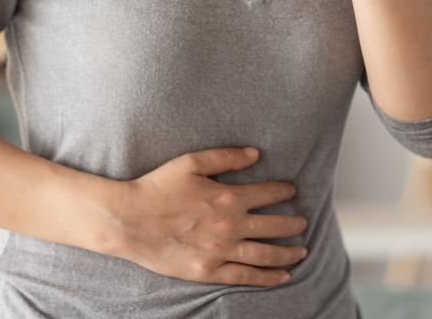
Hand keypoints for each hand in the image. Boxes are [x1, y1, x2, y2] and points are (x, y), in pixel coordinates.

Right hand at [110, 146, 308, 286]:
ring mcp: (221, 251)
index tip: (291, 191)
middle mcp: (230, 225)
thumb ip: (226, 157)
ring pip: (266, 253)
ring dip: (289, 252)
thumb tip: (255, 154)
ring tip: (302, 250)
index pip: (267, 193)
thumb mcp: (191, 162)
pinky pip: (246, 276)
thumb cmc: (156, 188)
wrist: (128, 219)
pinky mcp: (209, 271)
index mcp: (227, 196)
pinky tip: (283, 276)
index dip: (283, 191)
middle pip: (274, 225)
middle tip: (302, 222)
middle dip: (293, 224)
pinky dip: (268, 277)